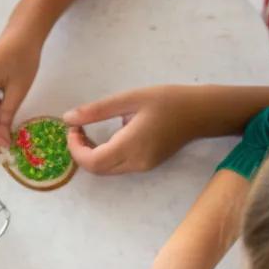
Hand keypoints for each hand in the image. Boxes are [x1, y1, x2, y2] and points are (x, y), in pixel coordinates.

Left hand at [63, 85, 207, 175]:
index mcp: (131, 146)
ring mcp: (143, 167)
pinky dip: (106, 155)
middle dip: (81, 152)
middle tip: (78, 128)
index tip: (73, 128)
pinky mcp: (147, 165)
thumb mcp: (130, 98)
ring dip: (92, 155)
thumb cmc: (168, 100)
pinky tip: (106, 136)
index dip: (75, 149)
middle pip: (97, 170)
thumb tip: (68, 118)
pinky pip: (119, 166)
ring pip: (107, 170)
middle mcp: (136, 163)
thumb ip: (97, 110)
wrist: (201, 112)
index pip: (93, 162)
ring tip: (89, 130)